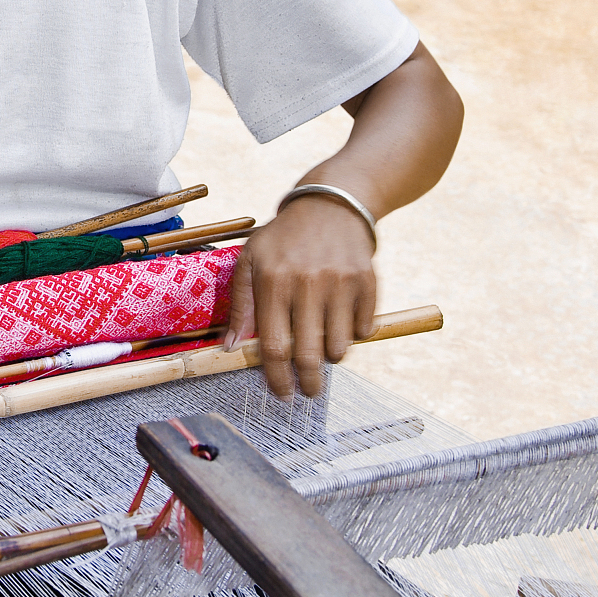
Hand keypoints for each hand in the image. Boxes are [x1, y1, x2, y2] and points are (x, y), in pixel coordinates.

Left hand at [225, 199, 375, 398]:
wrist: (330, 204)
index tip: (282, 392)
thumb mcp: (251, 260)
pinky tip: (343, 322)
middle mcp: (307, 283)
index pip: (274, 346)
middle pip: (308, 355)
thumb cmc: (284, 238)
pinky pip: (363, 329)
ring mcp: (340, 283)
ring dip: (331, 356)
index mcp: (274, 281)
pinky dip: (354, 335)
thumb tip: (230, 347)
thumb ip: (241, 304)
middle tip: (308, 390)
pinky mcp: (367, 281)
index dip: (277, 377)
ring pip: (339, 347)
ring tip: (323, 347)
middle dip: (308, 383)